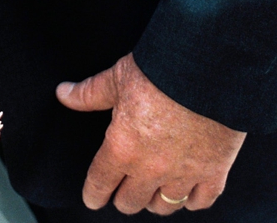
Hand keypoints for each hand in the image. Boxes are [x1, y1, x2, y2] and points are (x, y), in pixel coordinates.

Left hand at [56, 54, 244, 212]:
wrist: (207, 70)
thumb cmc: (160, 70)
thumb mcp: (117, 77)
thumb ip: (90, 93)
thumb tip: (63, 93)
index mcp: (122, 147)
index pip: (100, 183)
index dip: (93, 193)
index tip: (92, 198)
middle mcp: (151, 168)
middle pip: (130, 202)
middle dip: (123, 197)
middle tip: (123, 190)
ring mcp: (183, 174)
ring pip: (164, 206)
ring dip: (155, 200)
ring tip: (152, 191)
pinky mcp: (213, 172)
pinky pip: (200, 201)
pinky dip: (192, 199)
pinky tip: (186, 192)